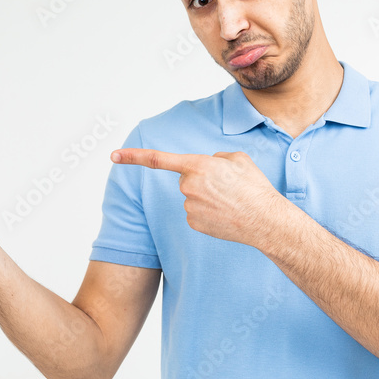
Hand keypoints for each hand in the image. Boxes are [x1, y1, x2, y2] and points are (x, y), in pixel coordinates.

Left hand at [110, 148, 285, 247]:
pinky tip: (224, 214)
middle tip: (225, 186)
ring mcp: (189, 207)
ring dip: (206, 196)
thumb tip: (206, 167)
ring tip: (230, 201)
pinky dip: (207, 212)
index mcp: (197, 165)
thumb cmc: (254, 187)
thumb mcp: (238, 159)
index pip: (158, 159)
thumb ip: (215, 158)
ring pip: (191, 196)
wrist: (265, 220)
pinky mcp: (193, 223)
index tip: (113, 155)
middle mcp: (188, 186)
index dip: (133, 157)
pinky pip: (195, 212)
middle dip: (200, 179)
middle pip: (185, 179)